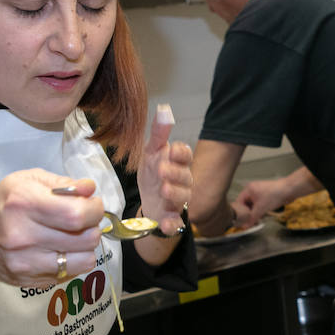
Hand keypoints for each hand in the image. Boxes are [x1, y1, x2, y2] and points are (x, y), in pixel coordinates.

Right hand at [0, 170, 103, 284]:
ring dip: (86, 247)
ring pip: (85, 260)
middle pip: (86, 238)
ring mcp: (26, 262)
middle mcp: (23, 235)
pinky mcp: (30, 281)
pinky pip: (72, 273)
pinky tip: (60, 250)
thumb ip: (63, 183)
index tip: (91, 205)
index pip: (77, 213)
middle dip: (93, 226)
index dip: (94, 209)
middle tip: (83, 221)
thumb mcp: (28, 181)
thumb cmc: (5, 205)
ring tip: (73, 237)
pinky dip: (74, 261)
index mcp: (23, 203)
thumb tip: (90, 190)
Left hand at [136, 104, 192, 234]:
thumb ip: (158, 133)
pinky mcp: (172, 218)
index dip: (180, 153)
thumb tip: (164, 109)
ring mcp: (178, 201)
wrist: (149, 201)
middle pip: (185, 177)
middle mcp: (183, 182)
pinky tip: (166, 224)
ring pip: (183, 198)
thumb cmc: (153, 173)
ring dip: (174, 194)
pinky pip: (176, 223)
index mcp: (178, 163)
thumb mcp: (151, 151)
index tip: (171, 149)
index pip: (185, 155)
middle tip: (162, 169)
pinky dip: (172, 225)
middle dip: (175, 173)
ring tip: (164, 190)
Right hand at [233, 177, 292, 227]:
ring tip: (257, 220)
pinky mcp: (267, 195)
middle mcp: (253, 189)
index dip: (240, 212)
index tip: (241, 220)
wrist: (288, 190)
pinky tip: (263, 215)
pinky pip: (260, 204)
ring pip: (254, 205)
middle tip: (249, 222)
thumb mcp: (260, 209)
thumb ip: (251, 219)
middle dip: (249, 213)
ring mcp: (260, 192)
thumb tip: (245, 226)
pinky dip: (261, 210)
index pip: (239, 202)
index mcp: (248, 189)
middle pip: (246, 204)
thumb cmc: (273, 195)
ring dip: (255, 212)